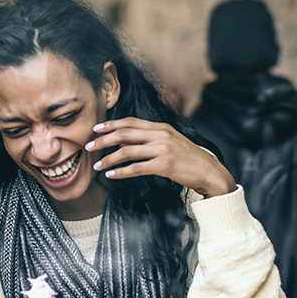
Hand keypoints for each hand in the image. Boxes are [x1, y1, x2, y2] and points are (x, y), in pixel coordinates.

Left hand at [85, 117, 235, 197]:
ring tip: (97, 165)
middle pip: (124, 134)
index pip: (130, 122)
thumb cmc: (186, 157)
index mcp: (160, 127)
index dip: (110, 124)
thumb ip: (146, 139)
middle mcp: (161, 135)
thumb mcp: (168, 142)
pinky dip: (121, 172)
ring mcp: (163, 150)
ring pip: (127, 152)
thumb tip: (121, 142)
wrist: (208, 171)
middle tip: (88, 146)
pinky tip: (111, 175)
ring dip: (108, 159)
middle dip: (102, 140)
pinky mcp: (164, 165)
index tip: (95, 129)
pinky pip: (136, 168)